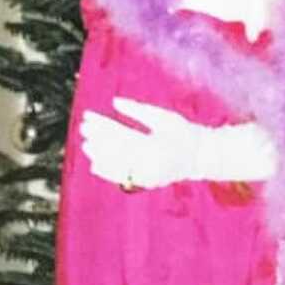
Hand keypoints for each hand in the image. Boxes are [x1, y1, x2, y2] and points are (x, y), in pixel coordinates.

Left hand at [79, 97, 276, 188]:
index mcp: (154, 142)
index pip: (120, 133)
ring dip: (100, 156)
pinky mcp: (146, 182)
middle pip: (116, 149)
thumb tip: (115, 101)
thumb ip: (138, 110)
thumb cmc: (183, 132)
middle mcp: (149, 161)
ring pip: (117, 165)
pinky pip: (123, 179)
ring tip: (86, 146)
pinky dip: (108, 173)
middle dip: (98, 138)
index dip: (102, 125)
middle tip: (83, 129)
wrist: (201, 157)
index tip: (88, 117)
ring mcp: (147, 174)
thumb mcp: (163, 116)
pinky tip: (95, 165)